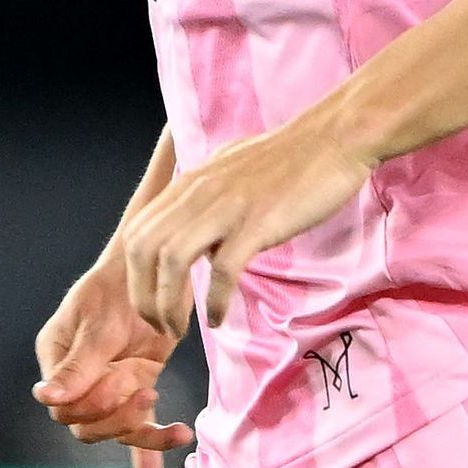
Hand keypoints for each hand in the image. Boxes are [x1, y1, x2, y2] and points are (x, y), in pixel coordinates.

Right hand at [34, 255, 192, 467]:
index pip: (61, 404)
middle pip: (85, 424)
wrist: (157, 267)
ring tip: (170, 424)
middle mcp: (78, 378)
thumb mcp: (97, 323)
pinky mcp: (138, 387)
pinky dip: (148, 452)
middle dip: (116, 417)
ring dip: (140, 431)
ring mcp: (108, 386)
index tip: (119, 380)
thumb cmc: (117, 286)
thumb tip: (46, 397)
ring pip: (114, 431)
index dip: (89, 403)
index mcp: (56, 359)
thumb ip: (78, 364)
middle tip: (143, 392)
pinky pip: (139, 429)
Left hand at [113, 119, 370, 337]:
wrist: (334, 138)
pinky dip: (216, 301)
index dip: (134, 275)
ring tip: (180, 330)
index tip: (150, 302)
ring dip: (169, 304)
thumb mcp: (231, 170)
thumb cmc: (291, 156)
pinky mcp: (258, 222)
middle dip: (143, 296)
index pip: (138, 232)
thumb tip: (203, 234)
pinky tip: (219, 319)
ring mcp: (227, 207)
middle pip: (144, 250)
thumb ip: (208, 200)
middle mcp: (198, 193)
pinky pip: (223, 270)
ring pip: (172, 260)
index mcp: (190, 184)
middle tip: (160, 325)